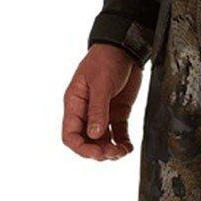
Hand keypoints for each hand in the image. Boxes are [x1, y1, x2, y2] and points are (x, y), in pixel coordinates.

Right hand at [62, 44, 141, 160]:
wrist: (125, 48)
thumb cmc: (106, 60)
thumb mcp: (100, 84)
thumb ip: (98, 110)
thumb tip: (94, 136)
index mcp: (75, 105)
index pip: (70, 135)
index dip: (81, 148)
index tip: (96, 153)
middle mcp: (87, 112)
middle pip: (87, 141)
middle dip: (98, 151)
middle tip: (113, 153)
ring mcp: (103, 113)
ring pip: (103, 140)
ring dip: (111, 150)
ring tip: (123, 152)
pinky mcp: (118, 112)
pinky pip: (118, 133)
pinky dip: (123, 142)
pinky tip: (129, 147)